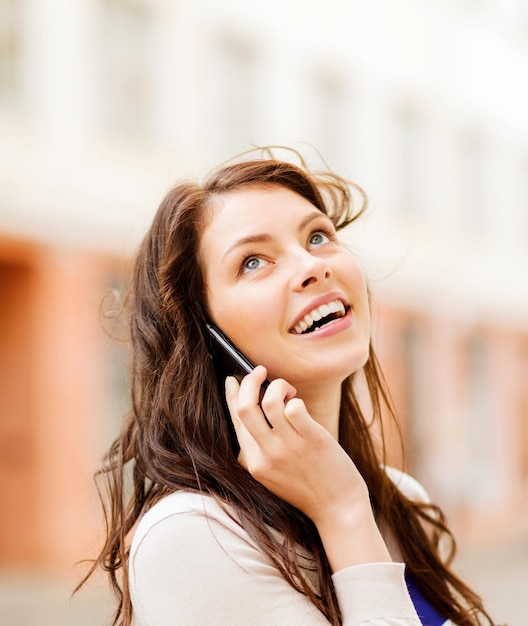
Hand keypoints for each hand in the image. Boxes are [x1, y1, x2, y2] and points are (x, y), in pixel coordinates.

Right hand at [225, 366, 369, 526]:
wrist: (338, 509)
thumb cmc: (308, 487)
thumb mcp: (274, 473)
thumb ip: (262, 446)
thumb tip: (258, 406)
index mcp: (254, 462)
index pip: (235, 420)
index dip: (232, 395)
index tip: (233, 380)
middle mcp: (267, 454)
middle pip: (246, 407)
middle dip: (250, 381)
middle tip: (260, 371)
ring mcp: (289, 447)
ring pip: (270, 402)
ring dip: (278, 386)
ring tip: (289, 391)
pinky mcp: (312, 440)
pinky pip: (295, 407)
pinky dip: (295, 399)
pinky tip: (301, 404)